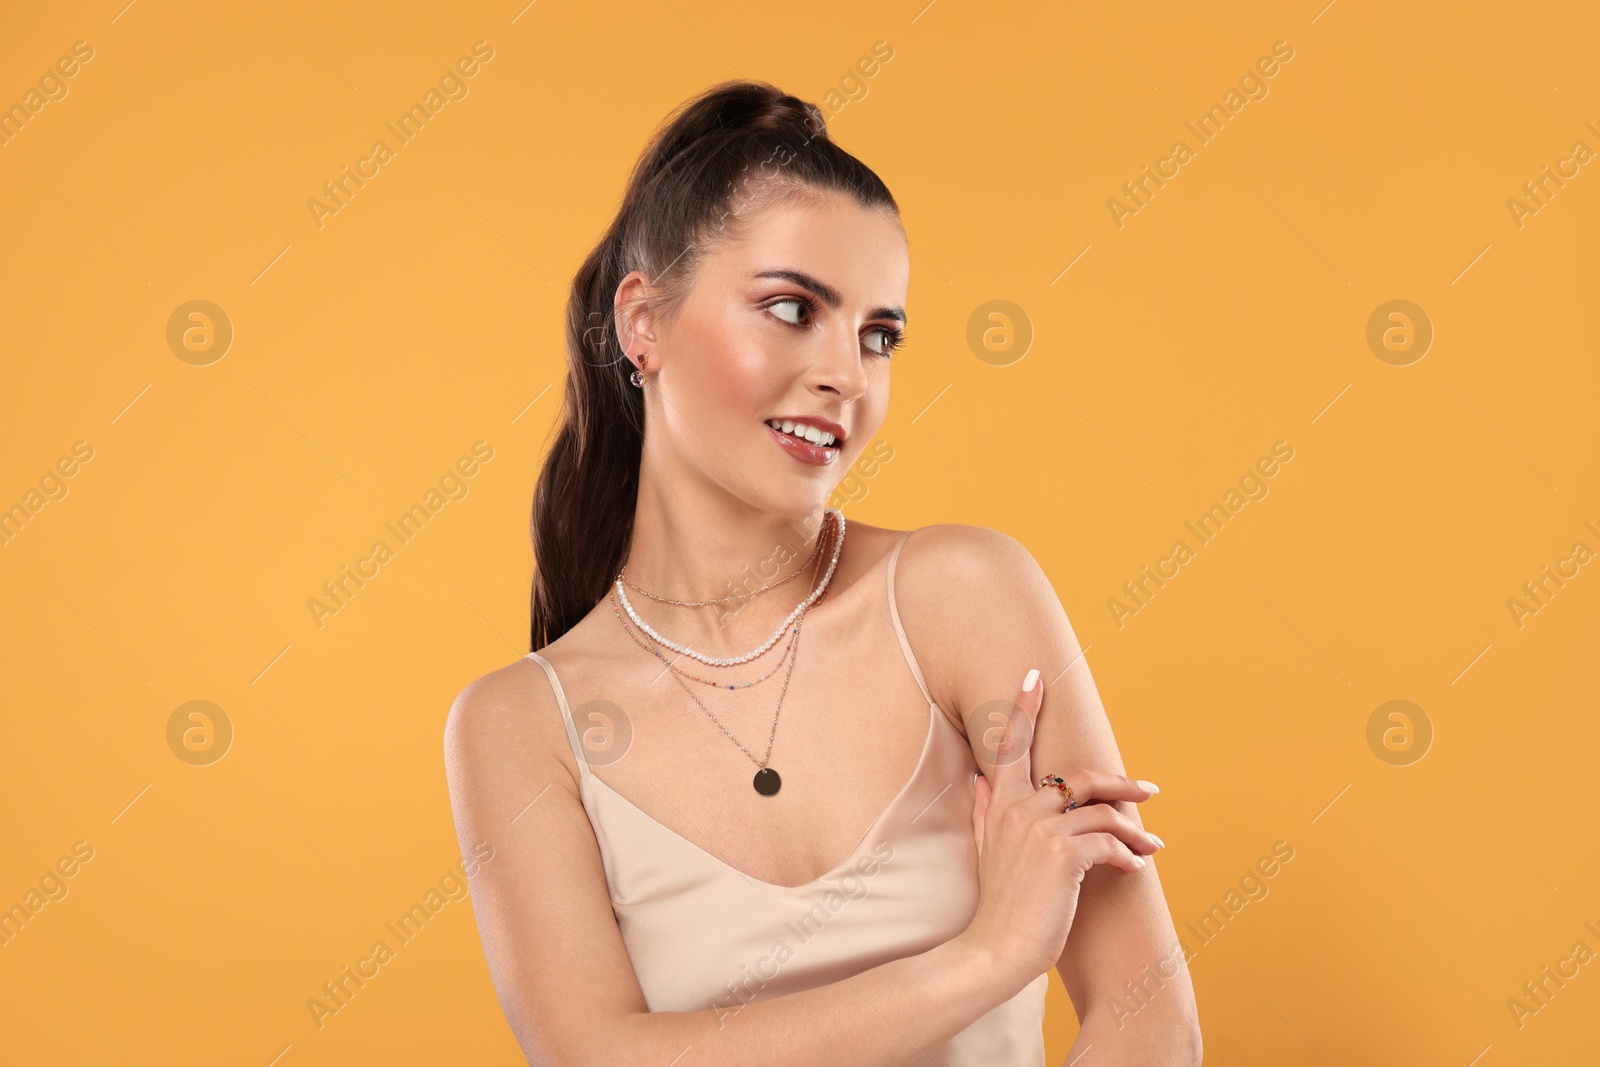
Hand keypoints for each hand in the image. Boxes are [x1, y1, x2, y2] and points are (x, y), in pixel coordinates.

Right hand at [958, 670, 1162, 993]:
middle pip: (1078, 776)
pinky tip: (1136, 868)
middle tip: (1148, 790)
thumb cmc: (998, 904)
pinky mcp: (1064, 857)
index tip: (1036, 676)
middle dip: (1118, 782)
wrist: (996, 949)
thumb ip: (983, 810)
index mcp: (1000, 805)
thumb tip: (979, 780)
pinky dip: (1129, 854)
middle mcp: (1019, 810)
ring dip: (1133, 828)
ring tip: (1151, 844)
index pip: (1012, 746)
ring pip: (1102, 811)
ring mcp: (1041, 832)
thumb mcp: (985, 849)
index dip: (1024, 708)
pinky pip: (1109, 843)